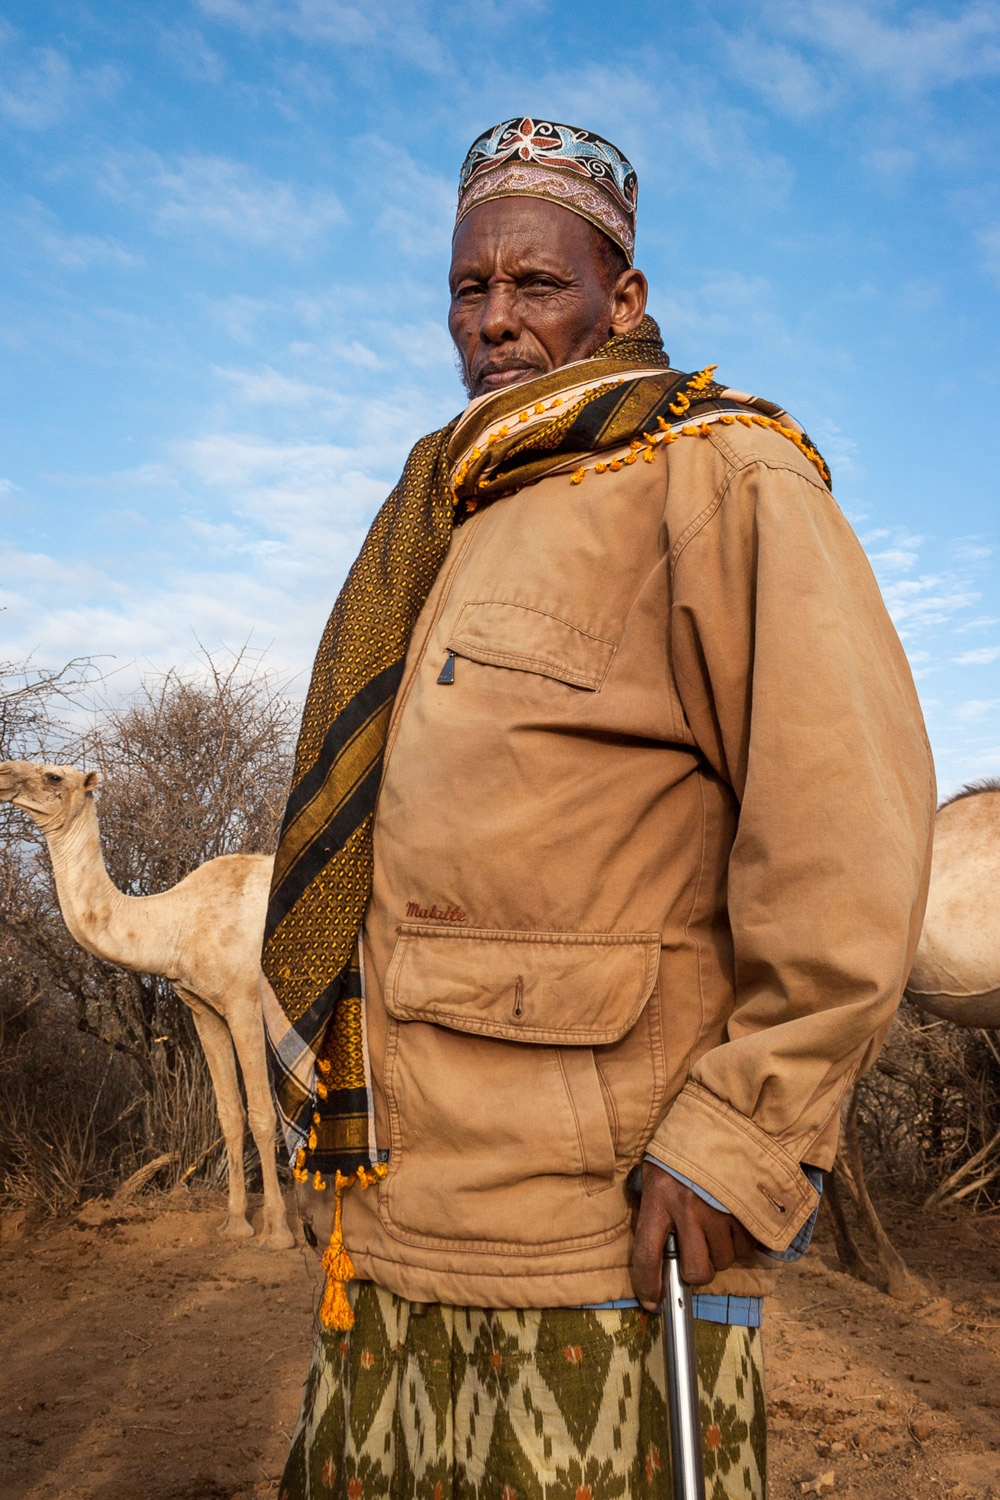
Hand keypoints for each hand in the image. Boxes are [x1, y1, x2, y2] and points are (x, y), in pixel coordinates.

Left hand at [629, 1162, 755, 1308]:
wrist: (722, 1118)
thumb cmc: (681, 1149)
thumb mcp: (653, 1171)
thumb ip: (650, 1206)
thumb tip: (649, 1241)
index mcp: (660, 1198)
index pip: (647, 1256)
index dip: (648, 1285)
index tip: (652, 1302)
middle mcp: (690, 1209)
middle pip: (696, 1270)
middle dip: (695, 1271)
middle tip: (694, 1254)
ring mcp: (722, 1210)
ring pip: (725, 1260)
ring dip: (720, 1253)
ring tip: (714, 1227)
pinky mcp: (749, 1209)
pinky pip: (748, 1247)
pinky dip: (742, 1242)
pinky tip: (733, 1221)